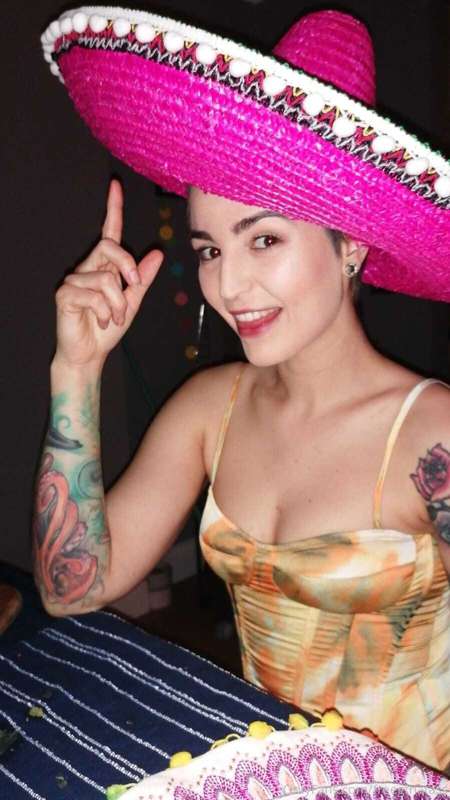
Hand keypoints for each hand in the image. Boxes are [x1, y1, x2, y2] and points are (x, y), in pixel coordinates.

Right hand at [54, 180, 162, 368]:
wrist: (89, 355)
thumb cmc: (107, 329)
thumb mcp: (132, 303)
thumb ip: (142, 280)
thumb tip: (156, 254)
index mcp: (104, 267)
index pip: (110, 234)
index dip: (113, 209)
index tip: (115, 185)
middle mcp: (87, 268)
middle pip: (109, 248)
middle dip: (128, 268)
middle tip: (134, 288)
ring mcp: (74, 280)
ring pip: (106, 279)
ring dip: (118, 304)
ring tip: (114, 319)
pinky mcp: (65, 294)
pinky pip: (93, 295)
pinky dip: (105, 312)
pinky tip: (101, 322)